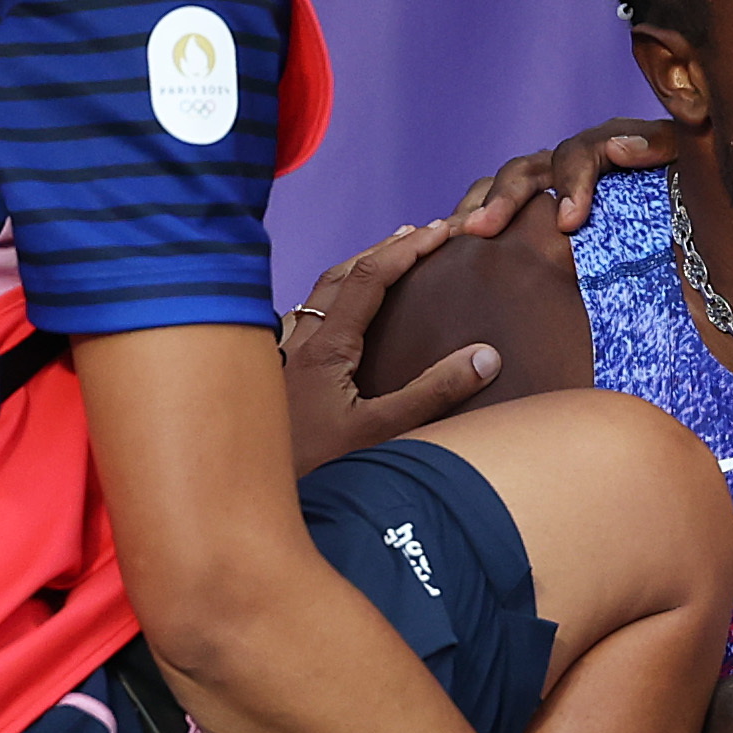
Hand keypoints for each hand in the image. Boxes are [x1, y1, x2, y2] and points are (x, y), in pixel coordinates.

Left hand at [279, 220, 498, 475]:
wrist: (248, 501)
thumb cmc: (312, 471)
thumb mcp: (382, 433)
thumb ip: (434, 394)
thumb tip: (485, 356)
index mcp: (325, 348)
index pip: (369, 278)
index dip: (407, 249)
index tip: (440, 232)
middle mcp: (297, 344)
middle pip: (339, 276)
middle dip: (382, 250)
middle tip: (417, 235)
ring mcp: (282, 360)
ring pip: (315, 296)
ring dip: (352, 272)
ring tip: (383, 263)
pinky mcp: (276, 380)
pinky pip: (301, 322)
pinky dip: (327, 303)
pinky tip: (334, 320)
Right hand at [450, 120, 677, 238]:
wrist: (695, 249)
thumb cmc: (696, 211)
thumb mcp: (691, 175)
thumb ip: (664, 150)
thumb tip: (622, 146)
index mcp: (612, 149)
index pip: (581, 152)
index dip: (573, 182)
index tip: (570, 222)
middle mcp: (575, 165)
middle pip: (529, 169)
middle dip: (505, 197)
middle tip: (483, 230)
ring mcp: (552, 191)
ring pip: (503, 189)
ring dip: (478, 209)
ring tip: (455, 236)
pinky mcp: (537, 221)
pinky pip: (498, 216)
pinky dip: (473, 226)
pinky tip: (449, 249)